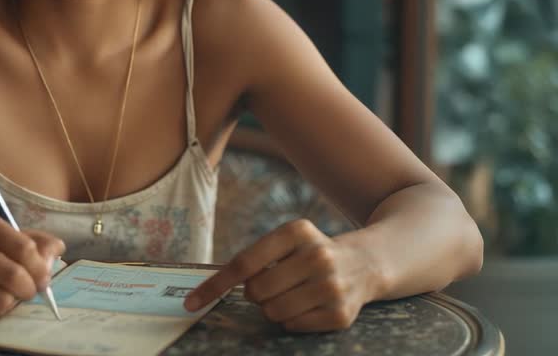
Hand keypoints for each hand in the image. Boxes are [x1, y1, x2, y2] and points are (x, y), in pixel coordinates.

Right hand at [0, 210, 65, 317]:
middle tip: (30, 290)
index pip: (24, 248)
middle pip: (15, 276)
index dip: (40, 267)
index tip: (44, 277)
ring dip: (13, 301)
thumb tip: (58, 250)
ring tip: (9, 293)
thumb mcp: (2, 234)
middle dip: (31, 288)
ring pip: (2, 299)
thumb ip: (34, 241)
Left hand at [184, 219, 379, 331]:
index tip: (191, 302)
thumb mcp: (287, 241)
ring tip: (294, 293)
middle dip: (256, 293)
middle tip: (274, 284)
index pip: (244, 263)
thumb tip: (213, 288)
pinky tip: (309, 304)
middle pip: (256, 291)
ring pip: (272, 311)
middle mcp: (317, 255)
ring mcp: (331, 286)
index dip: (215, 285)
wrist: (366, 264)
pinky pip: (292, 326)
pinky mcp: (340, 314)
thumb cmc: (310, 253)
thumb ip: (255, 259)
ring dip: (274, 308)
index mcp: (297, 231)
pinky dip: (292, 319)